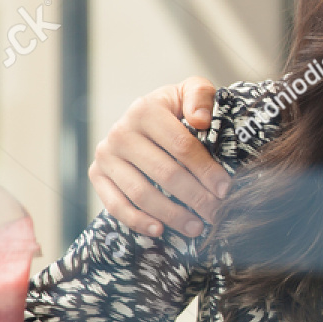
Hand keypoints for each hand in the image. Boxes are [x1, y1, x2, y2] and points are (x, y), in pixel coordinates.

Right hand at [89, 77, 229, 236]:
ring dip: (172, 215)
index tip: (226, 189)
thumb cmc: (177, 109)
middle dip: (195, 198)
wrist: (145, 119)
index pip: (182, 147)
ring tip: (197, 227)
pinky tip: (160, 230)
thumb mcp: (191, 91)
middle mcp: (121, 132)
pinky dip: (137, 221)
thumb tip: (200, 119)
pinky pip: (115, 205)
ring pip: (142, 193)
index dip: (206, 170)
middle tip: (216, 213)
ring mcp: (106, 155)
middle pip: (165, 173)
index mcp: (145, 110)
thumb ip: (200, 96)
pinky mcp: (96, 175)